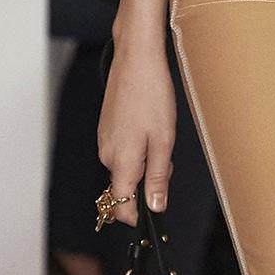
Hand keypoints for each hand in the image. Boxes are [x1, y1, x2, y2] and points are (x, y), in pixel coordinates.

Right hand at [96, 40, 176, 225]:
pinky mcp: (107, 128)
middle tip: (169, 160)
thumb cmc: (152, 95)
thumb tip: (155, 206)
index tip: (154, 214)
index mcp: (121, 161)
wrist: (136, 59)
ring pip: (126, 168)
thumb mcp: (163, 141)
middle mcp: (107, 154)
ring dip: (145, 164)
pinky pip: (123, 151)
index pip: (120, 205)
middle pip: (126, 187)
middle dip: (148, 183)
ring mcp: (105, 140)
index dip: (137, 215)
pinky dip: (138, 148)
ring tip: (161, 137)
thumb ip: (158, 177)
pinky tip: (150, 127)